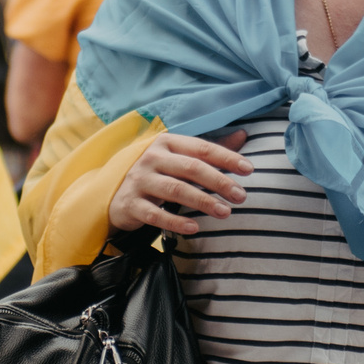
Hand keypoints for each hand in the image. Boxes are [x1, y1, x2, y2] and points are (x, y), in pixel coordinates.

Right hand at [107, 130, 249, 234]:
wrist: (114, 193)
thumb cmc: (156, 174)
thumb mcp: (178, 157)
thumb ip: (208, 149)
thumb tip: (243, 135)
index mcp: (166, 143)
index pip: (201, 148)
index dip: (226, 158)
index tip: (249, 170)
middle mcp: (151, 158)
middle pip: (191, 168)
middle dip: (219, 182)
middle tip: (241, 196)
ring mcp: (139, 180)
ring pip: (175, 190)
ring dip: (203, 201)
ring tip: (225, 212)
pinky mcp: (130, 204)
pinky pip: (155, 214)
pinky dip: (175, 221)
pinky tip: (194, 227)